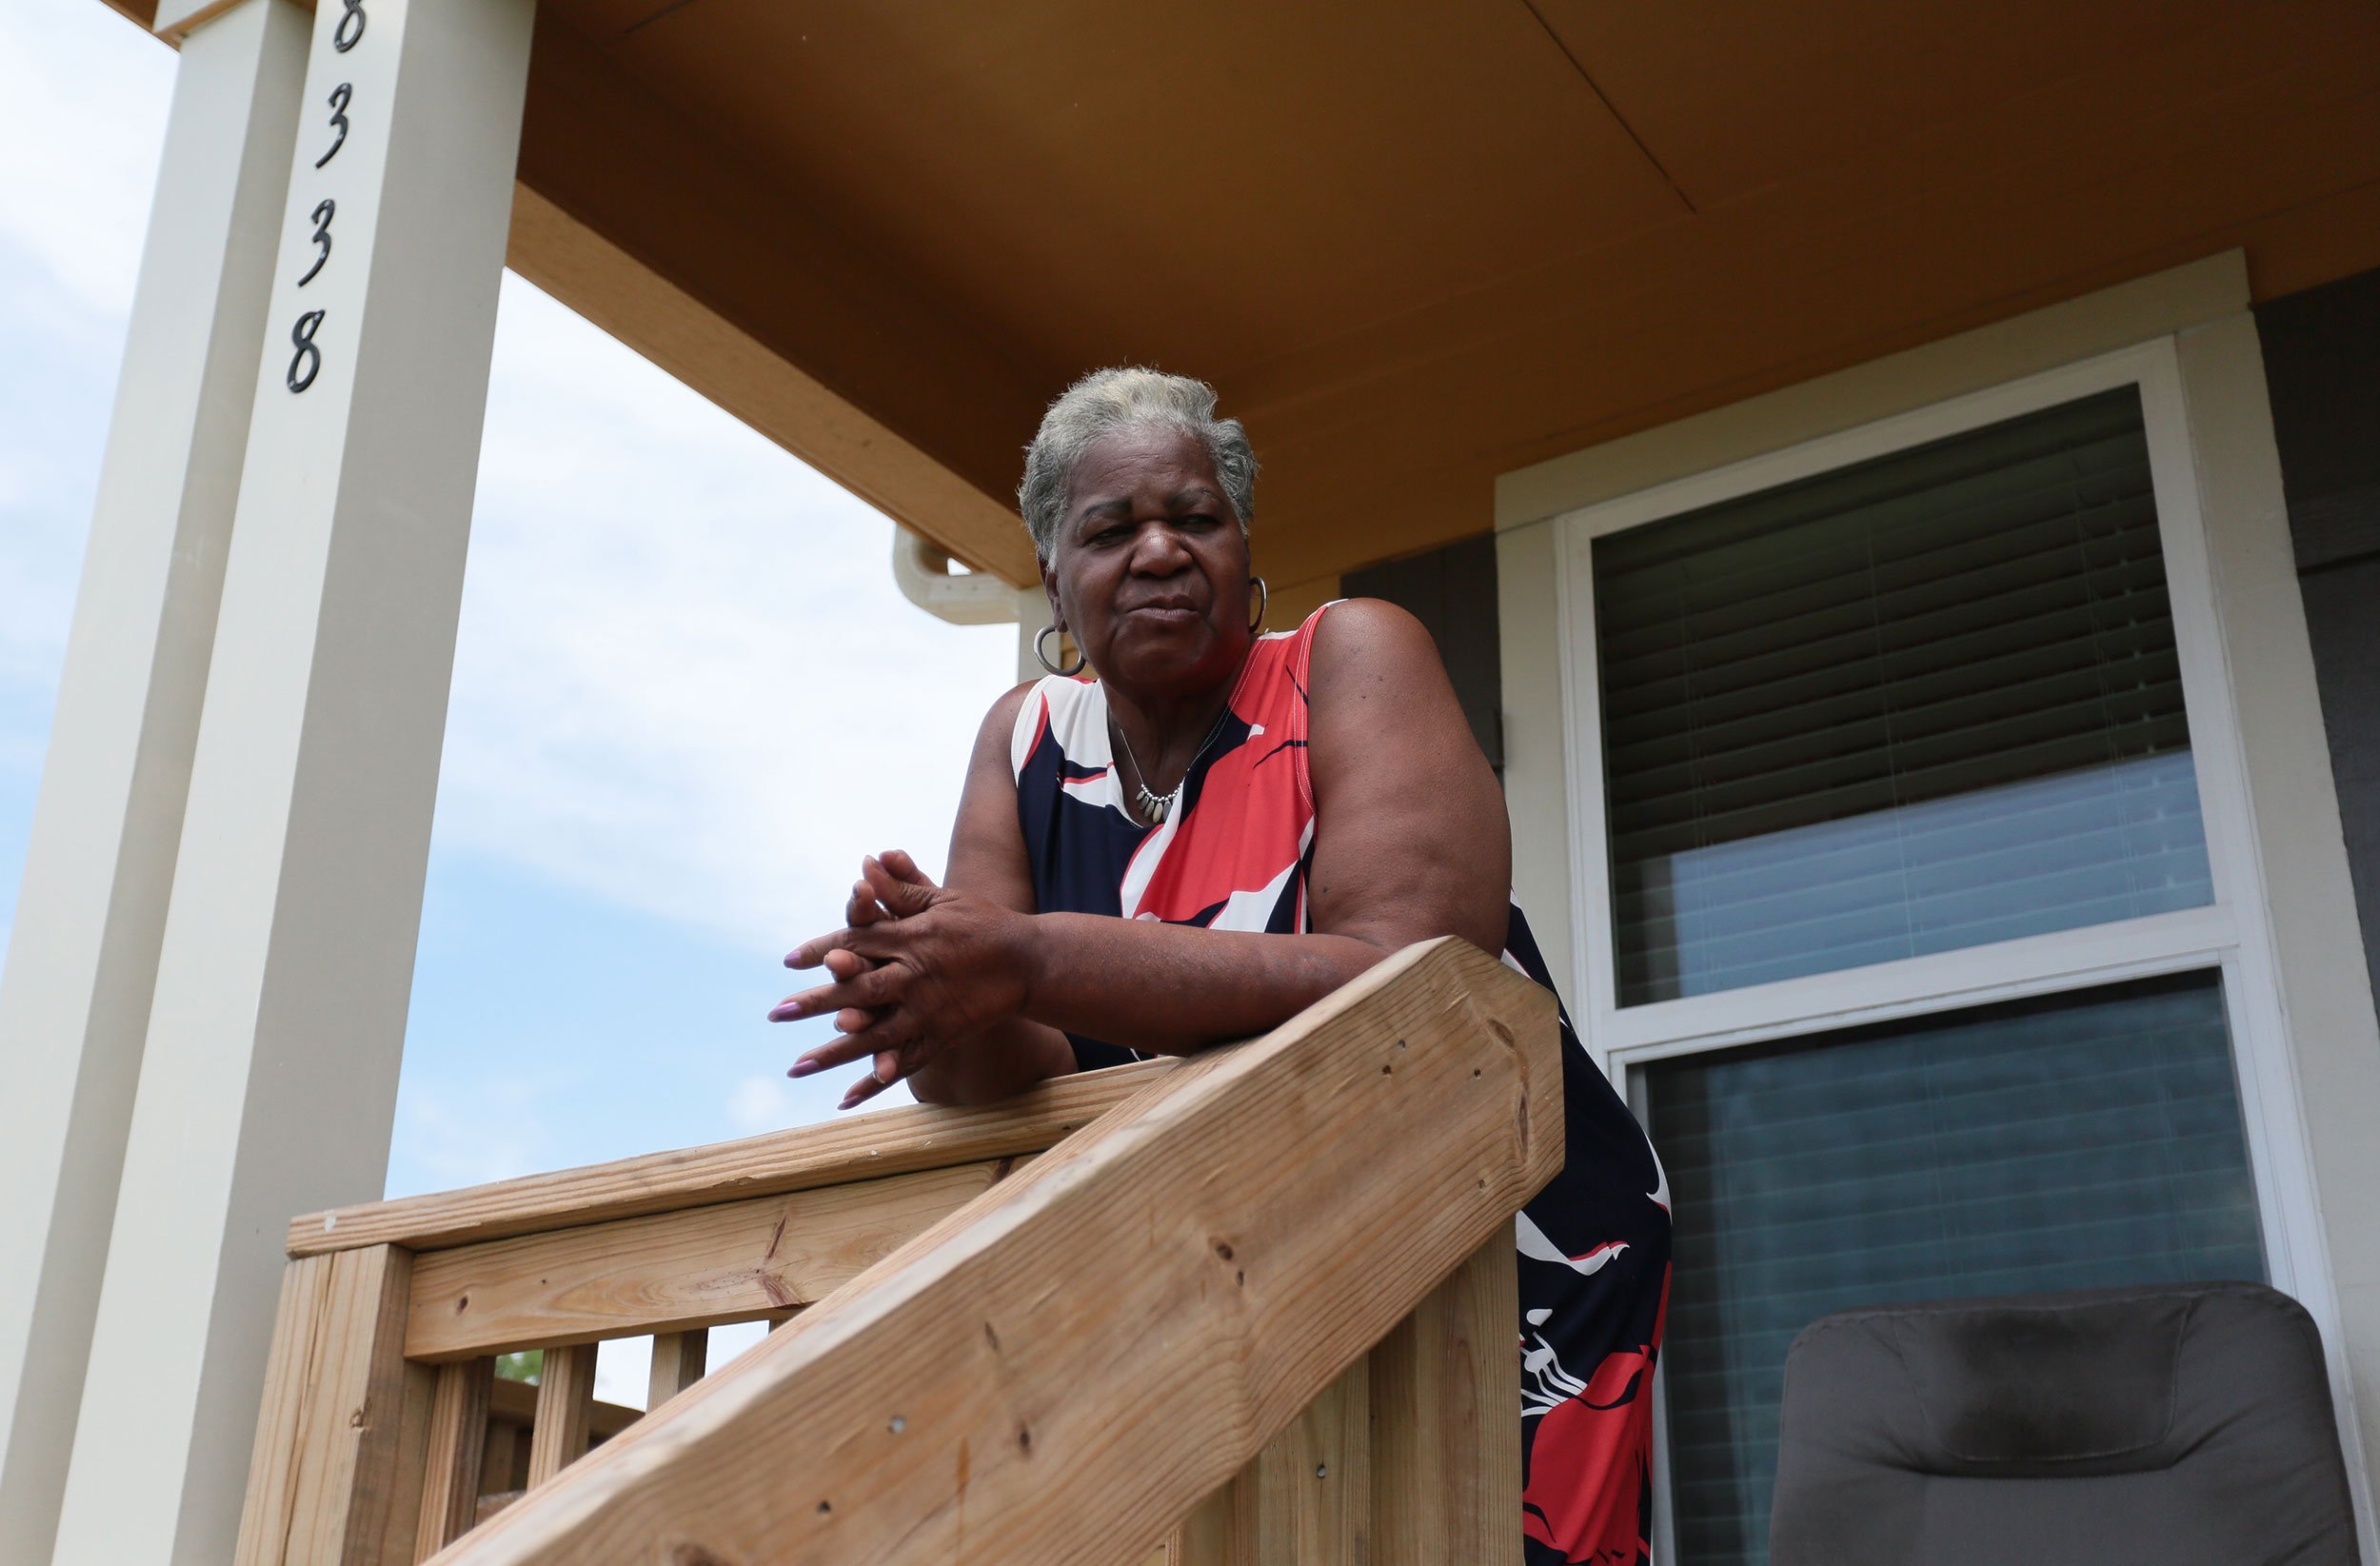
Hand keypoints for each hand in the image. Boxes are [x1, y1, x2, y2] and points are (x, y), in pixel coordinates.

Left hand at [770, 851, 1036, 1108]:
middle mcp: (914, 976)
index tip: (790, 961)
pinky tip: (844, 1099)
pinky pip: (904, 1063)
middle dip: (814, 1002)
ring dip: (833, 1052)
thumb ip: (902, 886)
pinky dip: (875, 1082)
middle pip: (857, 990)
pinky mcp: (942, 1035)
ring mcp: (928, 1010)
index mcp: (910, 938)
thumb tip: (868, 861)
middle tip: (777, 1013)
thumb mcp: (943, 898)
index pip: (856, 941)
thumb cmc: (982, 923)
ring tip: (796, 1066)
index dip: (821, 950)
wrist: (1028, 961)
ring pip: (873, 1034)